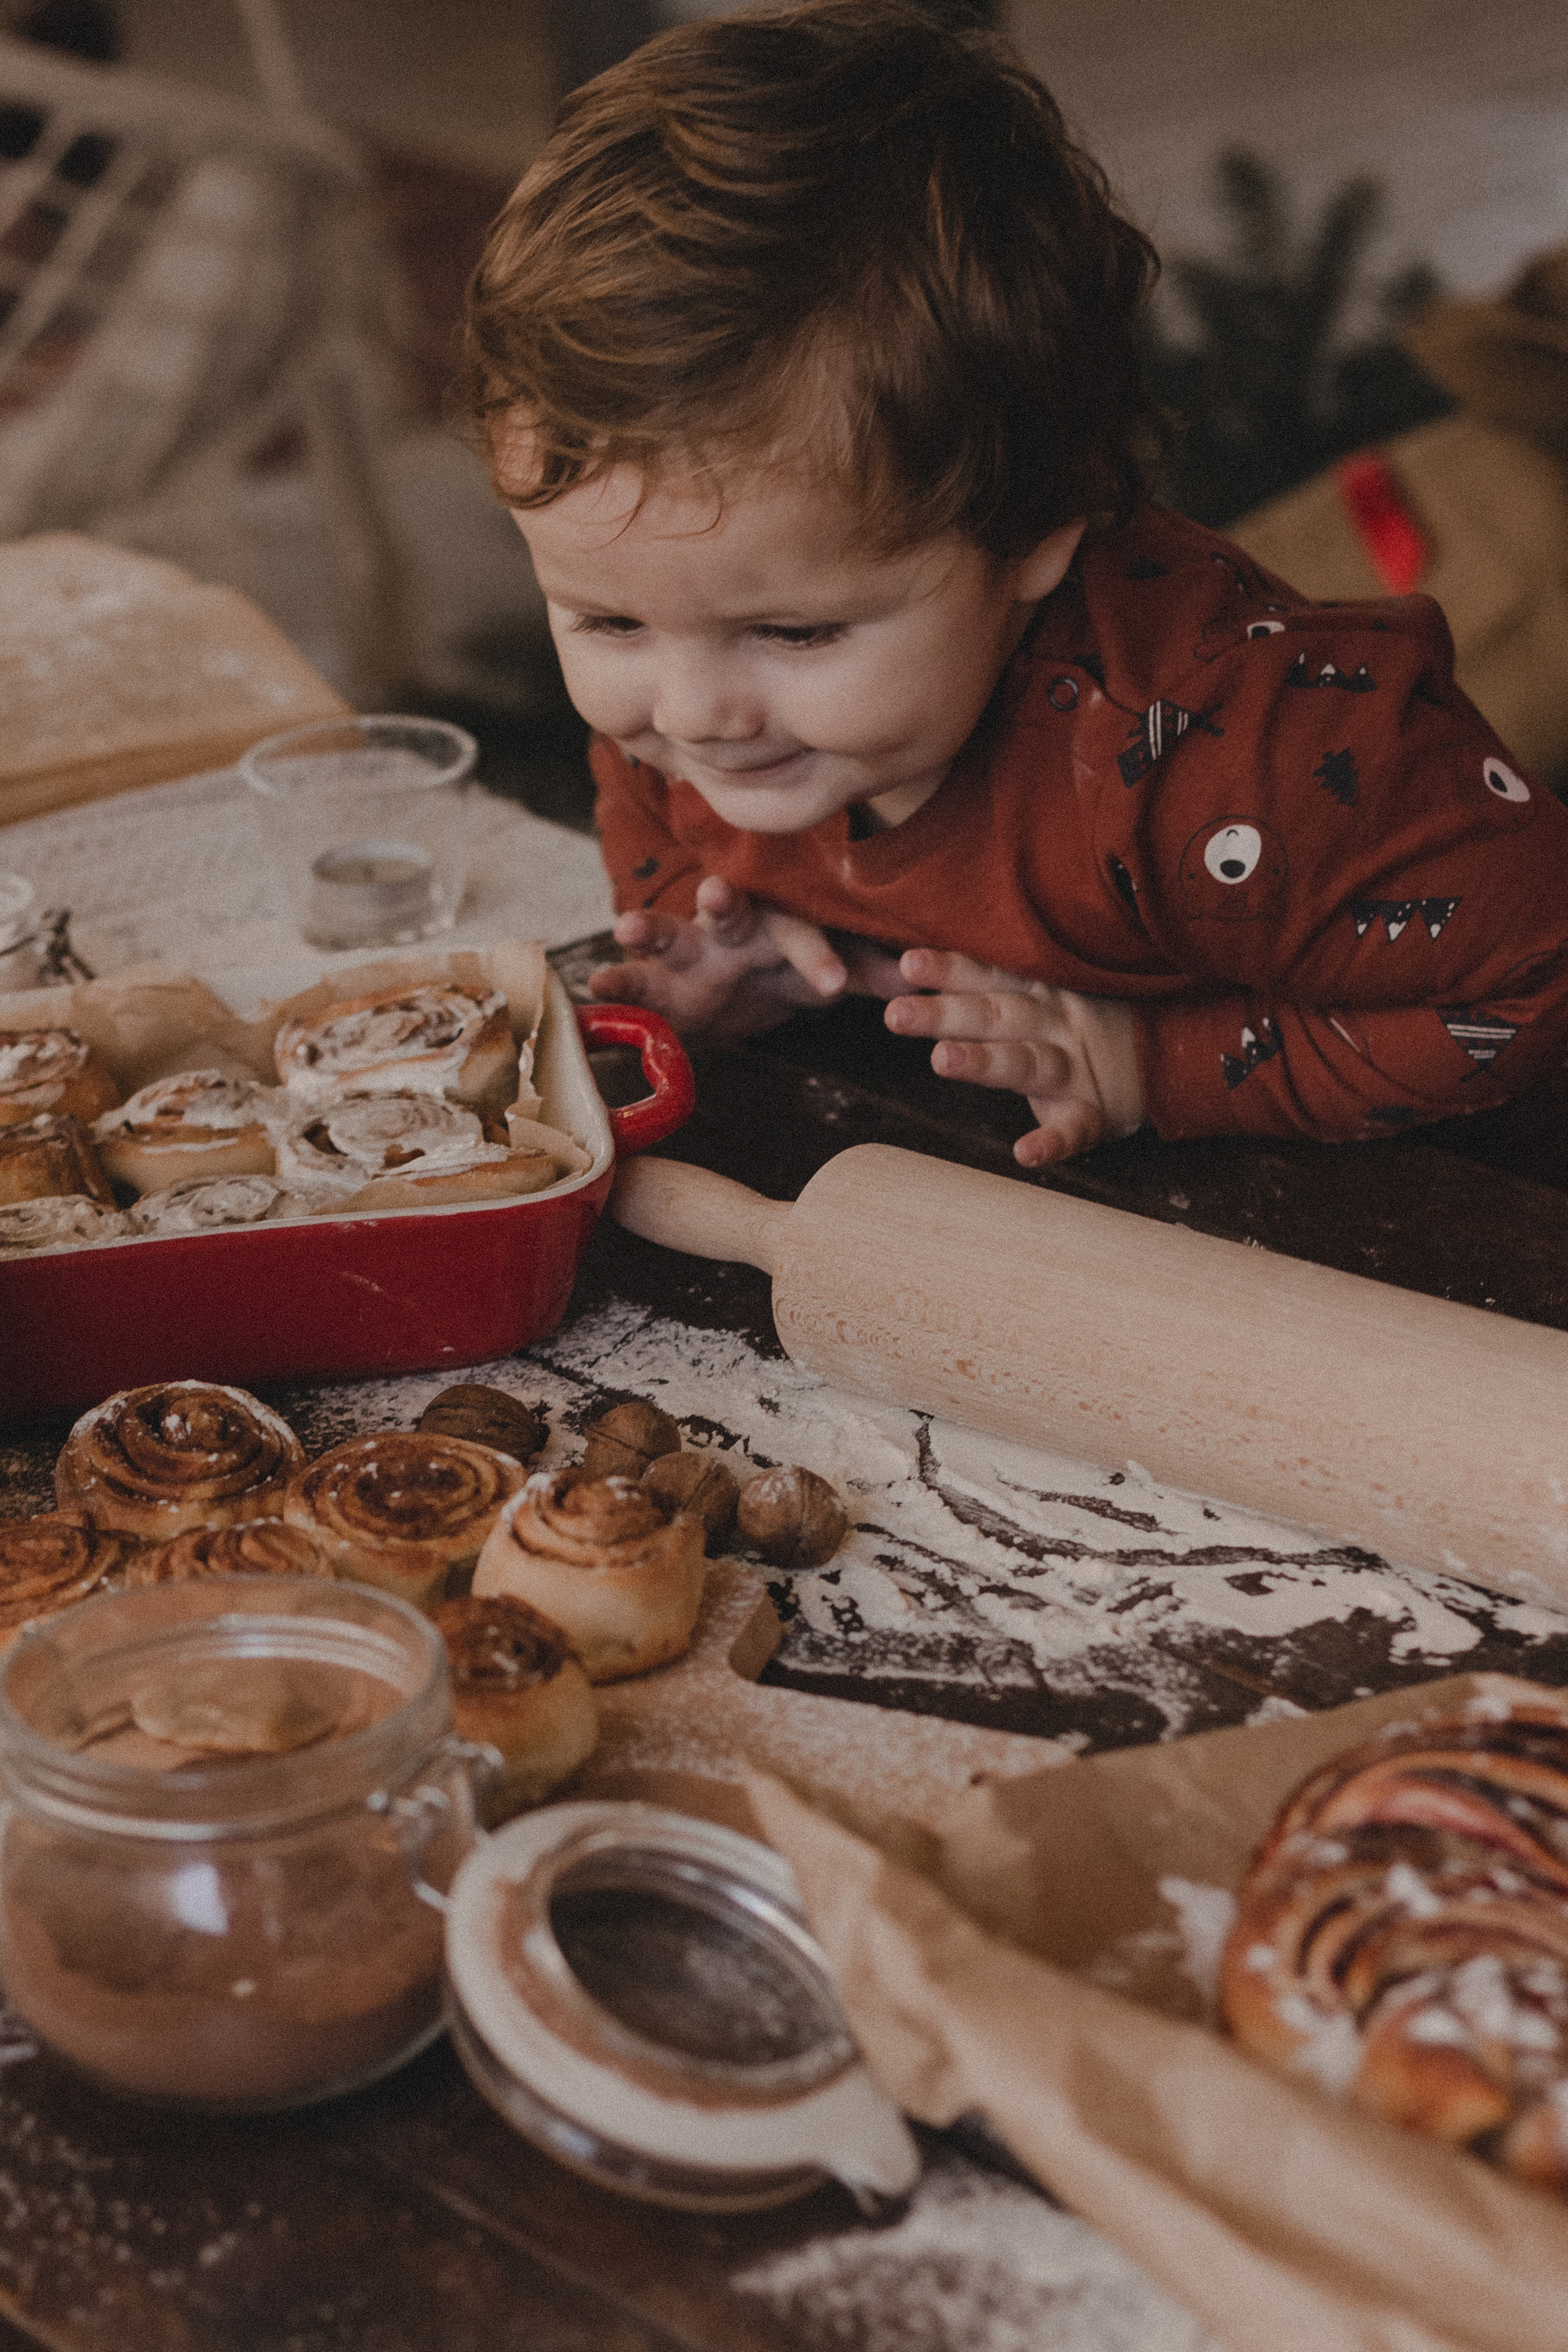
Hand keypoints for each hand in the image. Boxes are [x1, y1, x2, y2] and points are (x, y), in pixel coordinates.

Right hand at [589, 878, 902, 1038]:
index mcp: (780, 925)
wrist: (730, 989)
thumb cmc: (783, 968)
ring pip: (670, 933)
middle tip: (715, 894)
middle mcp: (732, 929)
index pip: (801, 932)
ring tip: (625, 928)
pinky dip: (614, 983)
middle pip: (731, 913)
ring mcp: (688, 950)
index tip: (833, 985)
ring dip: (649, 928)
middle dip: (724, 904)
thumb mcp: (825, 972)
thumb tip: (924, 976)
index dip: (817, 955)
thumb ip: (868, 971)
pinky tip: (590, 989)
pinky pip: (633, 980)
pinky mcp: (656, 982)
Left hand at [884, 949, 1144, 1164]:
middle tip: (895, 1014)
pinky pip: (1073, 1129)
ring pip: (1026, 1063)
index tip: (906, 963)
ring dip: (985, 1062)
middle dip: (944, 1014)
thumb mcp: (1050, 986)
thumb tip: (913, 963)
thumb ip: (994, 978)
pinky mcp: (1094, 1113)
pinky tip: (1026, 1153)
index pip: (985, 975)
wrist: (1175, 1049)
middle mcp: (1052, 1023)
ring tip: (943, 1060)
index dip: (947, 968)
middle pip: (993, 1015)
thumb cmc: (1091, 1018)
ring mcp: (1074, 1068)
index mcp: (1036, 992)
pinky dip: (1052, 1142)